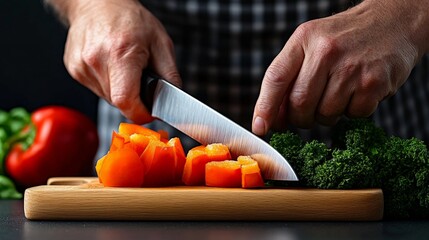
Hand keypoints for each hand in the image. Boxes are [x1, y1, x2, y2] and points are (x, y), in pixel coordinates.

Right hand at [61, 0, 180, 123]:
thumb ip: (169, 75)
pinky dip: (108, 83)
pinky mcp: (74, 69)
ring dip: (120, 90)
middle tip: (139, 78)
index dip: (141, 112)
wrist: (98, 4)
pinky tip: (110, 65)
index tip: (149, 110)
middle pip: (118, 102)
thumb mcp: (161, 43)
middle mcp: (96, 61)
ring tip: (124, 67)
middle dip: (133, 98)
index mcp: (121, 54)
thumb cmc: (130, 20)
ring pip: (107, 98)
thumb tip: (173, 99)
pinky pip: (96, 89)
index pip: (126, 102)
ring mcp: (82, 67)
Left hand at [252, 0, 428, 134]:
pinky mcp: (374, 83)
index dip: (265, 108)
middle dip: (299, 118)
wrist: (392, 23)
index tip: (260, 128)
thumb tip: (270, 118)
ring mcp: (352, 67)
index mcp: (304, 39)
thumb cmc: (344, 39)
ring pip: (325, 115)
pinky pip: (353, 115)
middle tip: (307, 114)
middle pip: (299, 104)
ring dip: (327, 116)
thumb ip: (289, 77)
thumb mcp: (310, 44)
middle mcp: (326, 51)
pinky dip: (352, 112)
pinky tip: (357, 92)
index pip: (276, 78)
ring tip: (337, 95)